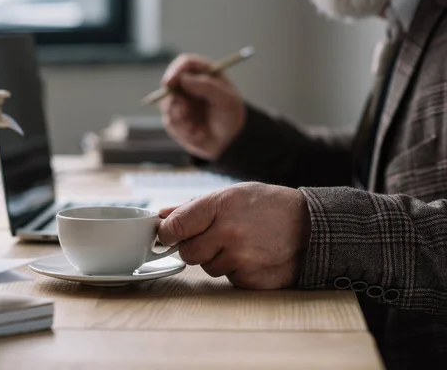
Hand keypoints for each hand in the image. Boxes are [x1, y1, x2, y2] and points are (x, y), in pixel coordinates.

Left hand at [157, 182, 311, 288]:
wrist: (312, 226)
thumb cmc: (268, 207)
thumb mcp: (233, 194)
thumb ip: (194, 206)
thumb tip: (162, 216)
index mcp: (221, 205)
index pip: (175, 226)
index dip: (169, 232)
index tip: (171, 234)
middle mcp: (229, 233)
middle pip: (187, 252)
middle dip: (196, 247)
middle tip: (216, 237)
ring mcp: (241, 259)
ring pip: (207, 268)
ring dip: (218, 259)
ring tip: (241, 244)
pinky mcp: (251, 280)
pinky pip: (228, 279)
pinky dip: (236, 271)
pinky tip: (253, 257)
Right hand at [158, 54, 245, 160]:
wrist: (228, 141)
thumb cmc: (230, 116)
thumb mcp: (227, 101)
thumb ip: (208, 86)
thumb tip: (184, 78)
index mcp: (204, 73)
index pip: (185, 63)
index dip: (176, 70)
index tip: (169, 83)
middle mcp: (188, 85)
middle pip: (169, 83)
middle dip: (173, 99)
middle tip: (183, 113)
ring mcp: (179, 101)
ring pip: (167, 105)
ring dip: (180, 119)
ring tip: (197, 130)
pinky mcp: (174, 118)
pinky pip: (170, 122)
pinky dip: (183, 131)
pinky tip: (198, 135)